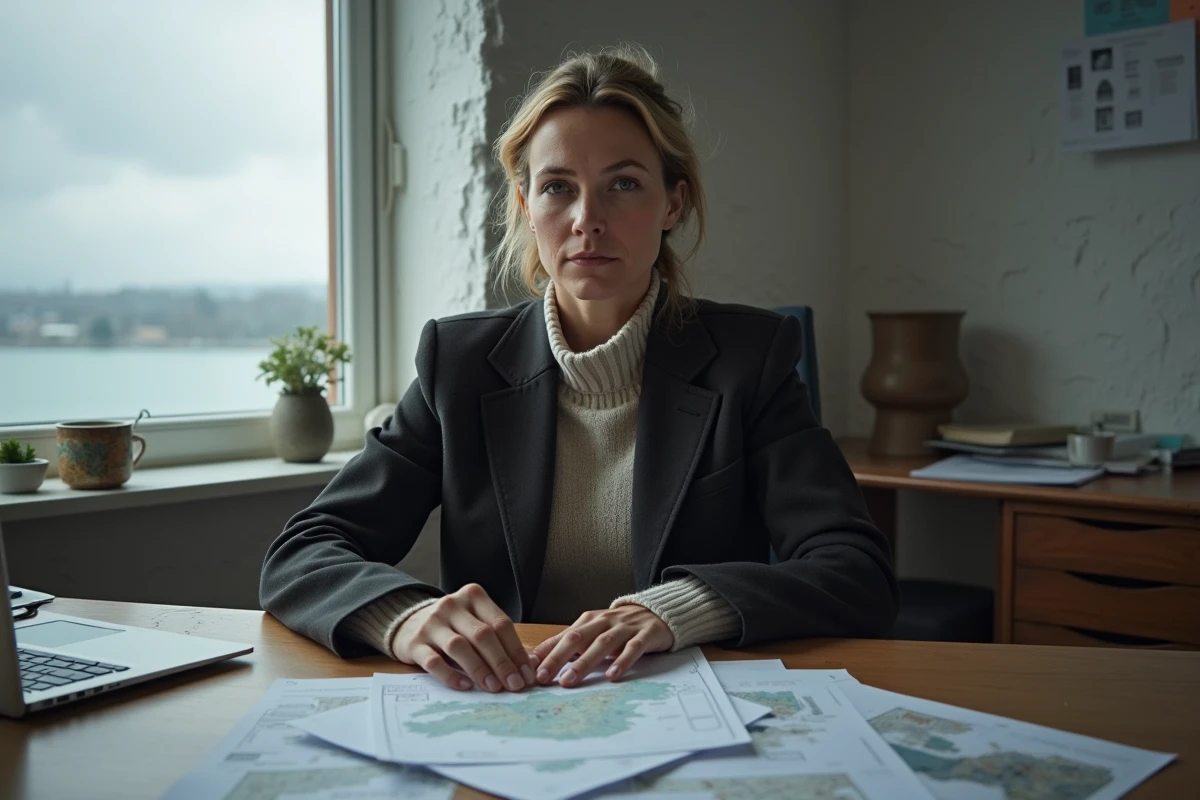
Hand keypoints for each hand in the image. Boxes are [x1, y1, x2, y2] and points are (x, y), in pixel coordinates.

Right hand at [392, 583, 535, 692]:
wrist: (408, 623)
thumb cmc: (453, 626)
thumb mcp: (476, 623)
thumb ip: (501, 639)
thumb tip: (532, 664)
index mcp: (473, 597)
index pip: (501, 623)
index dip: (516, 650)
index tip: (527, 674)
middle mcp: (452, 605)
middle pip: (482, 634)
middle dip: (501, 662)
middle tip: (514, 685)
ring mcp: (431, 623)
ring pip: (460, 646)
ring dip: (480, 669)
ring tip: (494, 688)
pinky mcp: (414, 643)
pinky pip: (434, 661)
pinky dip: (451, 675)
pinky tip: (465, 686)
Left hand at [530, 605, 673, 687]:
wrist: (657, 612)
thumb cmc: (619, 627)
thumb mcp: (594, 632)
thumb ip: (570, 644)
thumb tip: (539, 661)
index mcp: (588, 621)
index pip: (562, 637)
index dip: (545, 653)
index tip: (528, 670)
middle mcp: (604, 622)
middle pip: (577, 639)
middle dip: (557, 658)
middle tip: (542, 678)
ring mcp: (625, 627)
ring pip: (602, 644)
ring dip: (584, 662)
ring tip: (569, 680)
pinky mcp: (646, 635)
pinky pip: (633, 648)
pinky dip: (622, 660)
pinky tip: (612, 675)